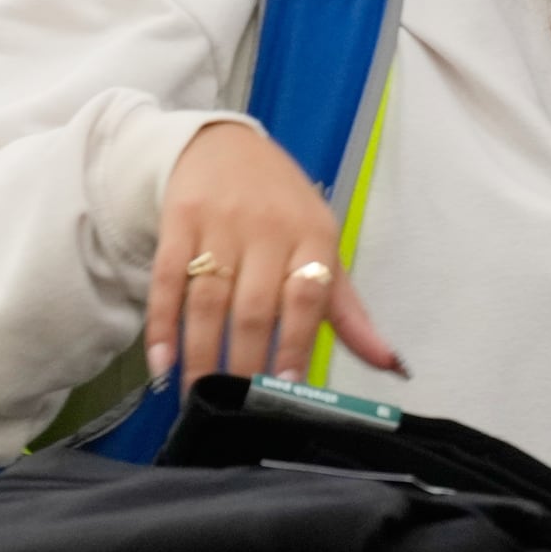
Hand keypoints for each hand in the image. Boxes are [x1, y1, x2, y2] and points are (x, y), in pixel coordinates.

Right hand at [147, 119, 403, 385]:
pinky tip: (161, 361)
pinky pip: (168, 279)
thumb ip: (348, 311)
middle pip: (253, 306)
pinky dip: (163, 323)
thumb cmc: (282, 209)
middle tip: (231, 406)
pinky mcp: (179, 220)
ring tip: (196, 395)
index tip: (284, 386)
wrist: (224, 145)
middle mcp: (267, 228)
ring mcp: (220, 223)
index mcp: (313, 237)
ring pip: (208, 298)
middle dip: (242, 361)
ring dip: (200, 352)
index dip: (295, 342)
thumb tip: (389, 365)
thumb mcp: (321, 248)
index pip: (307, 296)